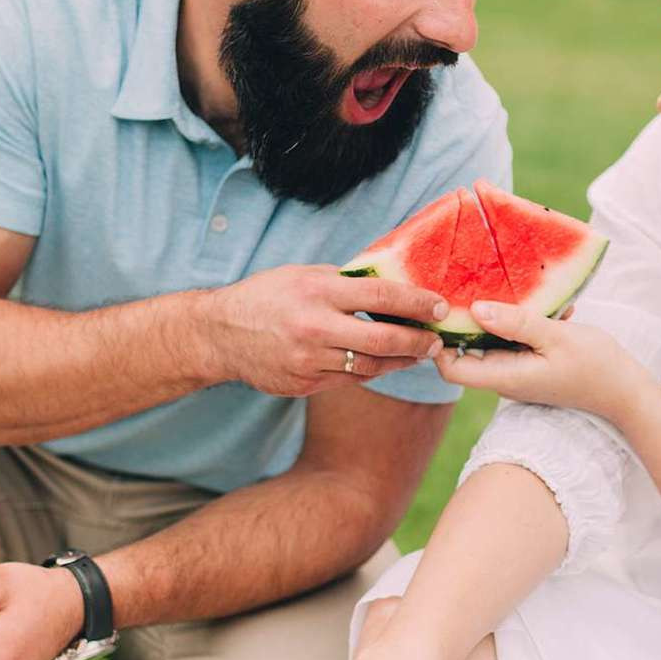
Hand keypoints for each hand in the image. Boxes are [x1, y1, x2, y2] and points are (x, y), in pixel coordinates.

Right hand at [205, 265, 448, 396]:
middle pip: (383, 340)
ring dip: (399, 361)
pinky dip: (370, 371)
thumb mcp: (303, 275)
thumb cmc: (266, 297)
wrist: (220, 335)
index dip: (418, 303)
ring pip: (369, 366)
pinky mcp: (305, 384)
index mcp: (318, 292)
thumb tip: (390, 282)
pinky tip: (382, 363)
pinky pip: (348, 379)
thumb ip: (344, 281)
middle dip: (418, 342)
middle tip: (436, 341)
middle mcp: (315, 327)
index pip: (381, 296)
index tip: (441, 306)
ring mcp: (309, 360)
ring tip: (417, 353)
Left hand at [436, 301, 643, 423]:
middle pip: (464, 352)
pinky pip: (511, 340)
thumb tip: (475, 309)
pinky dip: (516, 321)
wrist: (625, 392)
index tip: (440, 308)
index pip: (450, 368)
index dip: (438, 342)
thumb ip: (516, 323)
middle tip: (464, 283)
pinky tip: (536, 301)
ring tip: (501, 284)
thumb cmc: (596, 365)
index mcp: (505, 377)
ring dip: (493, 316)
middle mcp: (505, 378)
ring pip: (489, 342)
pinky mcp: (530, 364)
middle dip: (462, 320)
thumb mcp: (557, 337)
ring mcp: (517, 372)